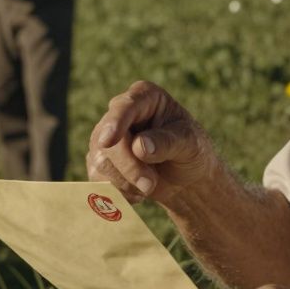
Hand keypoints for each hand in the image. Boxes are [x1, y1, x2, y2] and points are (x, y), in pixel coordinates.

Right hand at [88, 81, 215, 203]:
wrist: (186, 178)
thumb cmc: (191, 152)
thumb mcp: (190, 144)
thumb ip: (168, 142)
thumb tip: (139, 146)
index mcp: (146, 97)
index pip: (125, 106)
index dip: (115, 122)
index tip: (109, 141)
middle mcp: (121, 113)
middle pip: (108, 140)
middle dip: (129, 167)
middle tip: (150, 185)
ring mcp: (106, 136)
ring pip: (101, 162)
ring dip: (127, 182)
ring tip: (150, 184)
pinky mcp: (100, 160)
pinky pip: (98, 179)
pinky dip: (120, 191)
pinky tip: (138, 190)